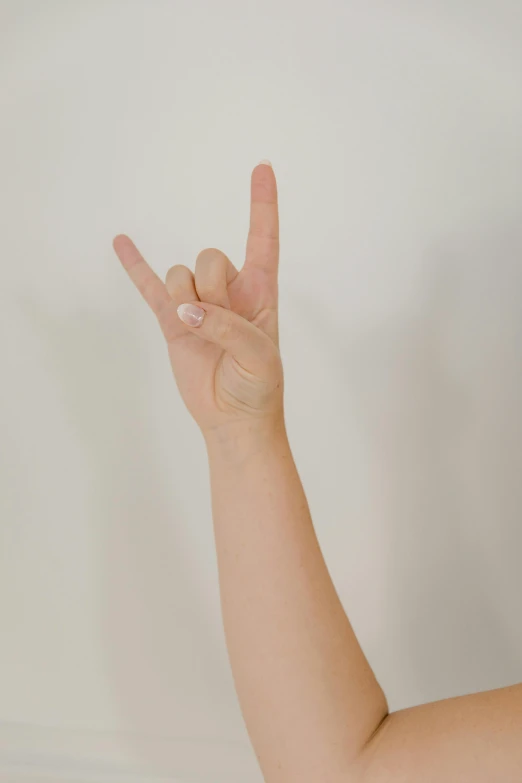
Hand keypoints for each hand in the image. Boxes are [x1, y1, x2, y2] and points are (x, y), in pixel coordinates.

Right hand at [112, 162, 284, 437]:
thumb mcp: (260, 356)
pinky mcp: (172, 322)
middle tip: (221, 324)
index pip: (263, 239)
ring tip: (200, 332)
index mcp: (260, 291)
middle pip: (209, 257)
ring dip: (186, 301)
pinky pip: (150, 287)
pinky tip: (122, 242)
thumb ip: (228, 327)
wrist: (233, 419)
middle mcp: (228, 291)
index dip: (263, 205)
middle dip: (211, 288)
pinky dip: (135, 266)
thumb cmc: (258, 386)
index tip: (263, 168)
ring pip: (181, 274)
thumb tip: (187, 312)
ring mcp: (197, 304)